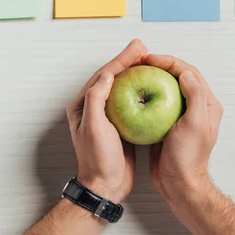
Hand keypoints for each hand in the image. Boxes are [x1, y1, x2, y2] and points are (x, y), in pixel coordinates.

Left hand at [66, 40, 147, 202]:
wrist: (106, 186)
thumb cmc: (98, 159)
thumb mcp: (94, 127)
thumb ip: (97, 99)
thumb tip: (108, 75)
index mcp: (82, 105)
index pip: (104, 75)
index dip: (121, 60)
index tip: (138, 48)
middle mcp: (93, 108)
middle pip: (113, 78)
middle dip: (128, 61)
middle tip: (144, 48)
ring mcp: (107, 117)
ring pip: (123, 89)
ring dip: (135, 73)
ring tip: (150, 62)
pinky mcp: (120, 126)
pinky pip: (131, 103)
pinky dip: (141, 91)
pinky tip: (152, 87)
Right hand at [144, 54, 222, 199]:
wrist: (178, 182)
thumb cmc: (188, 157)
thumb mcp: (195, 124)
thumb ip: (195, 96)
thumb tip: (185, 73)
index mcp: (207, 104)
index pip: (189, 73)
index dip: (170, 61)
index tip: (150, 59)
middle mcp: (196, 107)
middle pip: (178, 77)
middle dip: (160, 66)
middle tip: (140, 62)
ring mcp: (181, 116)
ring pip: (167, 88)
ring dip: (153, 78)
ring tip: (136, 73)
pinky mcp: (168, 124)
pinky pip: (157, 103)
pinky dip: (147, 95)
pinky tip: (134, 93)